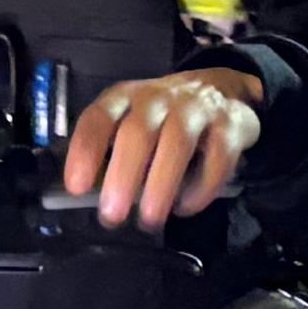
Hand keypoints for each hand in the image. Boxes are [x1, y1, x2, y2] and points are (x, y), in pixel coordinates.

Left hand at [58, 67, 260, 226]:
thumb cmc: (165, 118)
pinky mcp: (230, 123)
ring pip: (177, 142)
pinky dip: (202, 186)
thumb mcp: (132, 124)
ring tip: (150, 219)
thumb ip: (111, 153)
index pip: (99, 117)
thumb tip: (90, 194)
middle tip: (113, 215)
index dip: (85, 151)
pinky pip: (217, 156)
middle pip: (137, 132)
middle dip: (123, 176)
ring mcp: (196, 108)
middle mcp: (158, 98)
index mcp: (126, 97)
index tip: (77, 187)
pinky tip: (186, 207)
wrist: (221, 89)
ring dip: (161, 184)